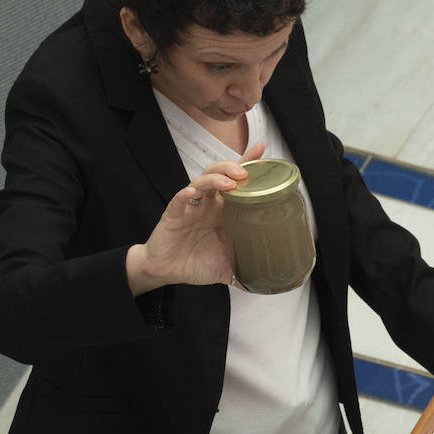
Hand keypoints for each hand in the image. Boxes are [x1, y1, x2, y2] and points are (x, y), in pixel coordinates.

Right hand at [126, 143, 264, 294]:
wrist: (167, 271)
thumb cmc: (196, 263)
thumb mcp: (226, 267)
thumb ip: (246, 271)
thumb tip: (266, 284)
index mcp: (223, 211)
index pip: (236, 181)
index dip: (247, 162)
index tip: (262, 149)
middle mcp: (207, 204)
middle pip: (219, 174)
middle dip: (232, 168)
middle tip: (245, 173)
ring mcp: (190, 207)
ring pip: (201, 181)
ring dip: (215, 179)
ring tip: (229, 182)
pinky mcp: (173, 215)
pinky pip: (179, 200)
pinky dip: (185, 195)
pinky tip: (192, 193)